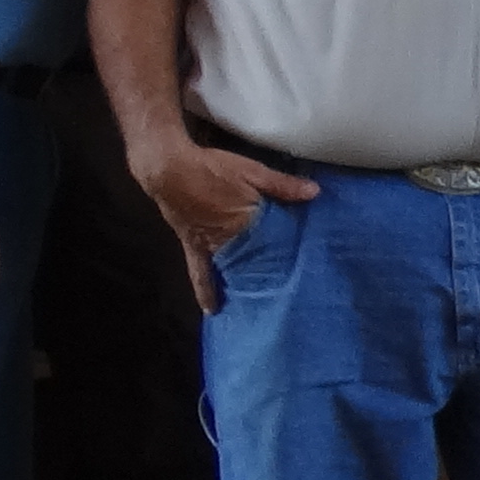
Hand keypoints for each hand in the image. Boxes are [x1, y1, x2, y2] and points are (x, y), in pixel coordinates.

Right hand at [132, 137, 318, 307]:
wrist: (165, 168)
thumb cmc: (210, 169)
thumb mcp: (251, 172)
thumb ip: (281, 184)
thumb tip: (314, 192)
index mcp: (244, 225)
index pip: (271, 248)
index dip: (285, 262)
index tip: (304, 281)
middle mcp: (226, 242)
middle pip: (250, 265)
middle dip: (264, 282)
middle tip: (280, 304)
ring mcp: (207, 246)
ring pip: (227, 273)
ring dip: (238, 289)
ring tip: (251, 311)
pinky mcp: (190, 244)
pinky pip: (198, 272)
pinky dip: (205, 290)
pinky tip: (210, 308)